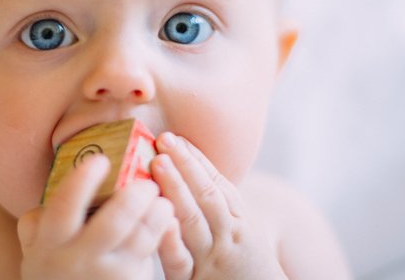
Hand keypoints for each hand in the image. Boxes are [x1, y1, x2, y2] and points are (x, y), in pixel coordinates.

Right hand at [17, 155, 174, 279]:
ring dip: (157, 216)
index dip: (84, 181)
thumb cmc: (53, 271)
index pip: (65, 207)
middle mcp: (78, 259)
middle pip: (113, 224)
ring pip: (140, 240)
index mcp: (50, 242)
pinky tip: (166, 221)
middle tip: (147, 182)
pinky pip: (150, 256)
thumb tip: (55, 185)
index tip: (101, 160)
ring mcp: (107, 275)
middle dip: (134, 198)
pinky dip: (161, 235)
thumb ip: (38, 220)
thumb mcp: (35, 248)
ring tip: (163, 200)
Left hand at [151, 133, 286, 279]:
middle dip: (185, 165)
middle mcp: (229, 236)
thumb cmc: (246, 266)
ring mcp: (212, 259)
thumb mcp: (243, 233)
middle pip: (206, 195)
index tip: (176, 137)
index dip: (196, 159)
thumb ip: (220, 206)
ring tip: (158, 163)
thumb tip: (191, 171)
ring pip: (193, 220)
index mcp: (240, 221)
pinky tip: (162, 220)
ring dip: (175, 188)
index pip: (218, 184)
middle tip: (164, 139)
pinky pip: (181, 261)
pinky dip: (172, 241)